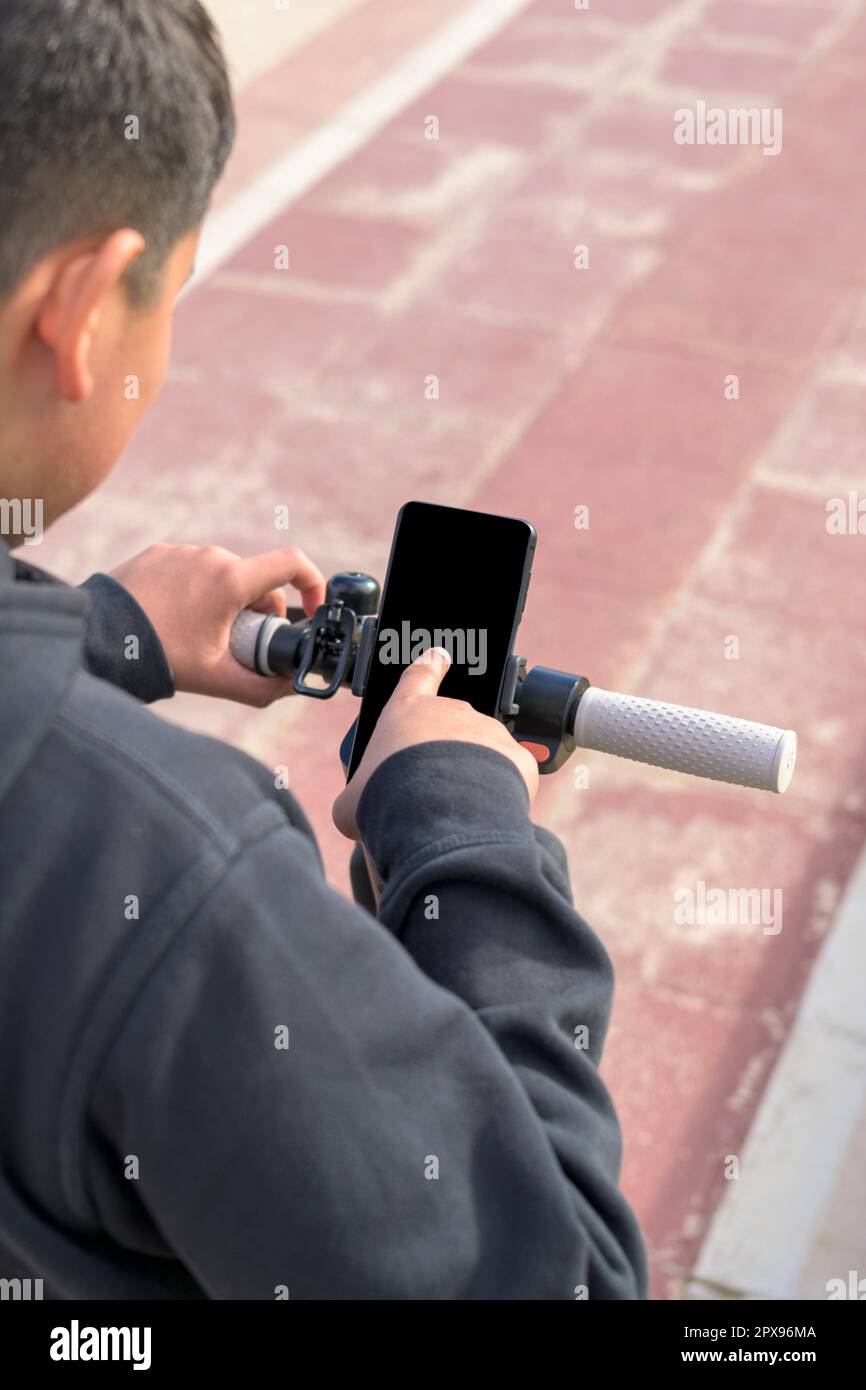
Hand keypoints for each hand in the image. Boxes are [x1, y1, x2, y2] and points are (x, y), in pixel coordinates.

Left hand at [109, 543, 325, 705]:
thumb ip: (263, 686)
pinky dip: (197, 593)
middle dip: (260, 612)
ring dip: (228, 601)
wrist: (97, 639)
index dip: (313, 584)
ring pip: (225, 575)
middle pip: (256, 580)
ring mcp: (182, 552)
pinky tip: (177, 619)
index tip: (312, 608)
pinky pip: (193, 570)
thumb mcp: (218, 678)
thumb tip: (291, 685)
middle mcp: (210, 557)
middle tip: (241, 644)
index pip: (292, 564)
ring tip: (202, 634)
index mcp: (231, 580)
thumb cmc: (158, 657)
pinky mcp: (158, 553)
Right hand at [333, 647, 538, 840]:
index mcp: (407, 712)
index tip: (439, 656)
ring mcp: (487, 730)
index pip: (419, 675)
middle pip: (451, 727)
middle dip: (445, 755)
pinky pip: (510, 773)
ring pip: (483, 752)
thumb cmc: (387, 800)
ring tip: (456, 806)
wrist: (436, 816)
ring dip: (473, 773)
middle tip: (432, 791)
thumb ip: (358, 793)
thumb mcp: (351, 800)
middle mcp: (451, 712)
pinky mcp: (516, 755)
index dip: (429, 665)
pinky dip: (500, 791)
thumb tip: (353, 807)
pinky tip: (482, 810)